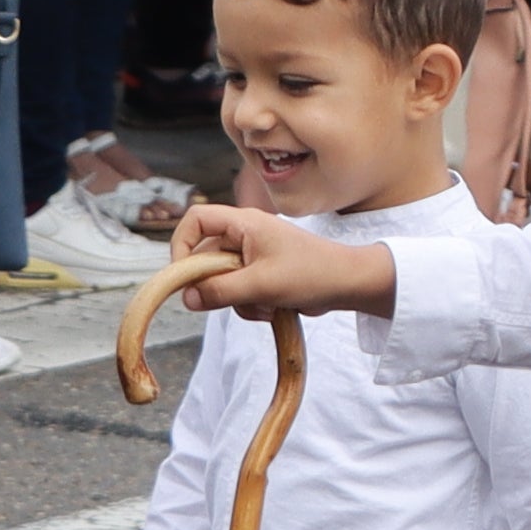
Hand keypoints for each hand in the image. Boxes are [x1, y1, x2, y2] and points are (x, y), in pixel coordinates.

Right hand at [163, 198, 402, 315]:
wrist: (349, 284)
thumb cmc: (311, 274)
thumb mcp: (260, 285)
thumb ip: (220, 291)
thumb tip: (186, 298)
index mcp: (244, 223)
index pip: (195, 220)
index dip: (181, 245)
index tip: (183, 275)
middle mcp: (245, 234)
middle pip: (205, 256)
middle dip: (215, 284)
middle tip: (230, 299)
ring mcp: (253, 254)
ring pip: (221, 279)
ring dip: (236, 299)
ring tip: (264, 305)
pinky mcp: (262, 273)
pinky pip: (239, 290)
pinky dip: (249, 303)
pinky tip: (272, 309)